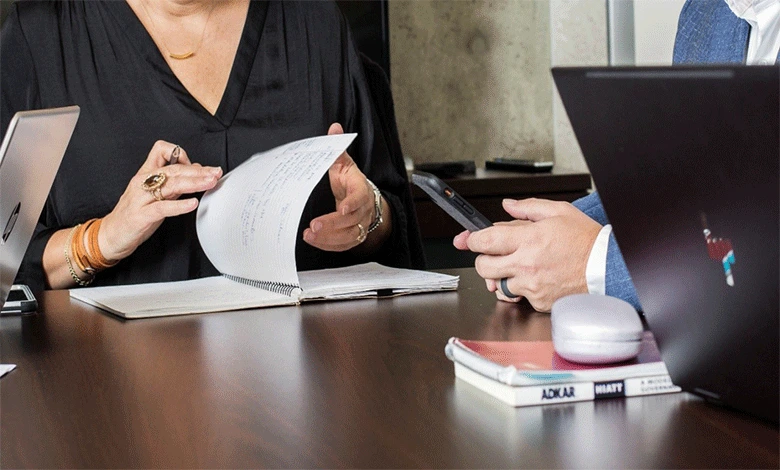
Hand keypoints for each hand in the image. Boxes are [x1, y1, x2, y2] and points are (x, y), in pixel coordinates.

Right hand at [99, 140, 222, 260]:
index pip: (162, 150)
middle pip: (173, 168)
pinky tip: (193, 204)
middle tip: (216, 173)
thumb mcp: (156, 194)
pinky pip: (162, 207)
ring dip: (194, 182)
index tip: (200, 167)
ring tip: (210, 183)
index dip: (182, 155)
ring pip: (170, 184)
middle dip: (198, 170)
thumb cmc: (135, 214)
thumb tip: (196, 169)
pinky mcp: (141, 215)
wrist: (111, 235)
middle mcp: (142, 181)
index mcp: (146, 173)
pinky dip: (179, 205)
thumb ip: (174, 182)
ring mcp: (141, 198)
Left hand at [303, 123, 377, 251]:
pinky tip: (314, 241)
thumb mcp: (344, 162)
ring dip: (329, 238)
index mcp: (360, 188)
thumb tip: (334, 128)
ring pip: (349, 236)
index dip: (352, 203)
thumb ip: (336, 148)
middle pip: (352, 220)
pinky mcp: (354, 236)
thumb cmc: (350, 180)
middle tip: (313, 226)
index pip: (360, 196)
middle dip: (333, 225)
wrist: (364, 199)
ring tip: (309, 235)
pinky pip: (344, 245)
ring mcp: (360, 224)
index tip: (341, 209)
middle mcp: (363, 209)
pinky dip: (329, 245)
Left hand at [453, 198, 601, 311]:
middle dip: (483, 259)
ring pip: (497, 284)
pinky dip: (520, 288)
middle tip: (493, 254)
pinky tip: (532, 278)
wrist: (607, 267)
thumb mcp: (559, 212)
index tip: (468, 239)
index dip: (472, 239)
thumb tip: (508, 206)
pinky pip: (517, 296)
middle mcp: (526, 264)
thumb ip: (528, 207)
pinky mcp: (538, 301)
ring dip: (501, 276)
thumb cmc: (586, 240)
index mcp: (529, 239)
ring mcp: (531, 285)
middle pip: (483, 266)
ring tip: (517, 266)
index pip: (484, 241)